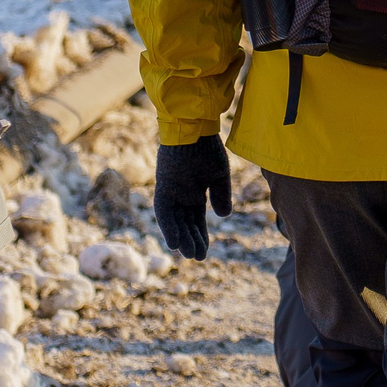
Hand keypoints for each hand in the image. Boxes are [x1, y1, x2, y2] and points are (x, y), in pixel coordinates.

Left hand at [152, 134, 231, 259]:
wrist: (194, 127)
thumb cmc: (207, 147)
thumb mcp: (219, 175)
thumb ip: (221, 195)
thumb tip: (223, 216)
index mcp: (194, 193)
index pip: (195, 220)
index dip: (200, 236)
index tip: (203, 253)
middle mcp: (180, 195)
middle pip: (184, 223)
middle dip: (191, 241)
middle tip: (197, 258)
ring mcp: (170, 192)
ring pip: (173, 221)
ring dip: (180, 238)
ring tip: (188, 255)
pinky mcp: (163, 187)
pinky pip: (163, 212)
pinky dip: (168, 227)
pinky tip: (174, 242)